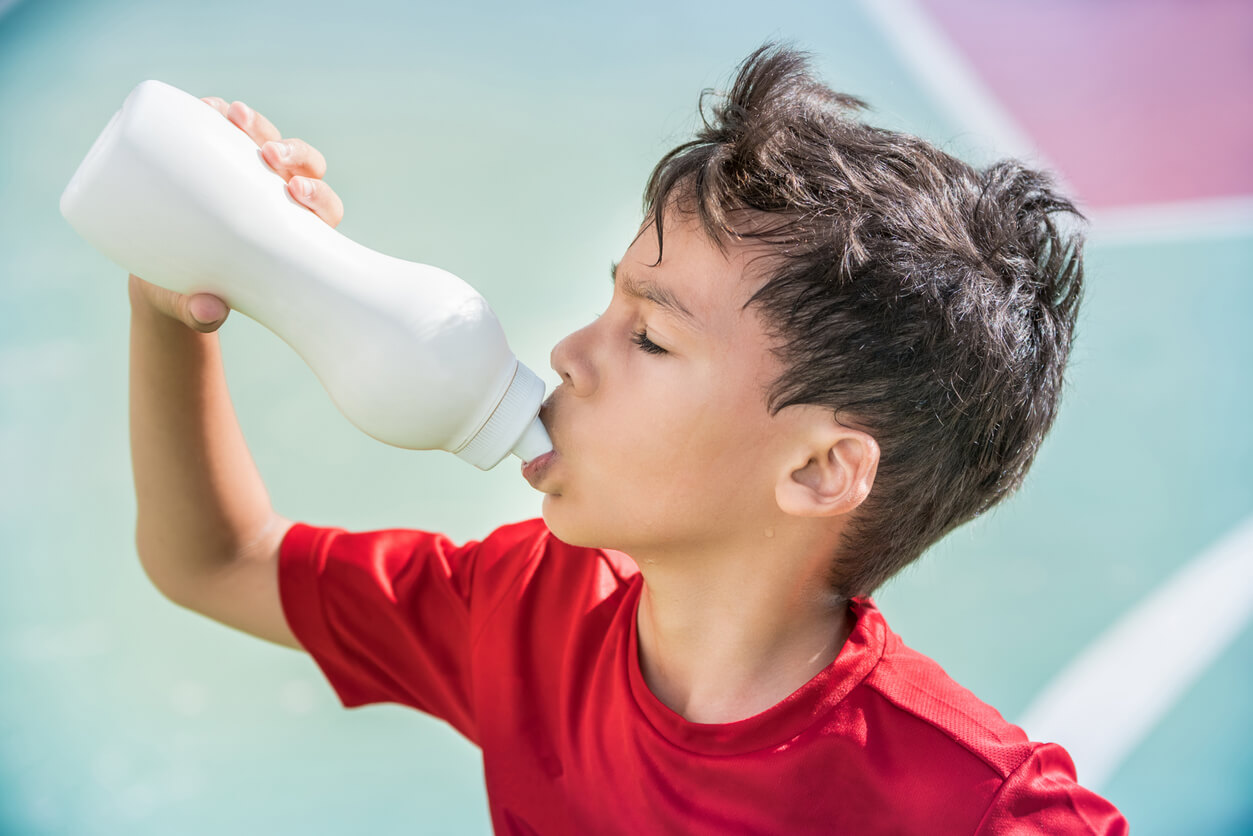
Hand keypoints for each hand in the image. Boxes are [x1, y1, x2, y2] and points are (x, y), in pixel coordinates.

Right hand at [128, 96, 344, 332]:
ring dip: (257, 124)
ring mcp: (249, 174)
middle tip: (268, 154)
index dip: (319, 196)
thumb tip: (208, 315)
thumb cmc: (192, 296)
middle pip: (305, 166)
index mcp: (294, 234)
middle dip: (294, 153)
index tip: (298, 194)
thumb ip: (199, 313)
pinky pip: (224, 128)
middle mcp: (279, 197)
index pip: (324, 209)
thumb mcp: (192, 306)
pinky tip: (205, 106)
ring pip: (268, 139)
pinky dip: (218, 113)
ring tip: (231, 115)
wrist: (160, 278)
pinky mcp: (215, 158)